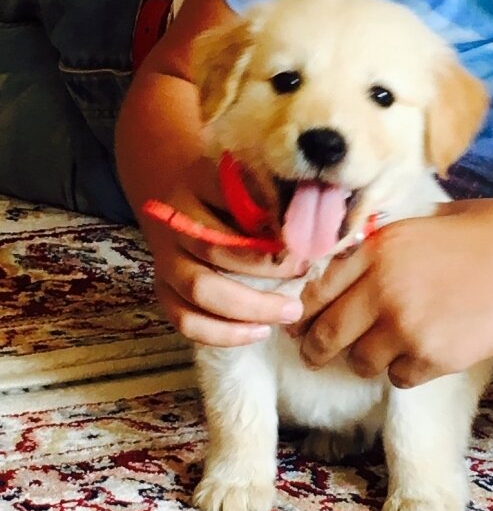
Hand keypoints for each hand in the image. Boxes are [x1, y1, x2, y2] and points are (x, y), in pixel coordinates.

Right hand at [142, 156, 303, 346]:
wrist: (172, 190)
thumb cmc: (224, 189)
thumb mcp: (244, 177)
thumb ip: (269, 197)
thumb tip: (311, 229)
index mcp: (197, 184)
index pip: (230, 200)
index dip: (268, 221)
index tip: (301, 237)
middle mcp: (175, 223)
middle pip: (214, 250)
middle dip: (264, 268)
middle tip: (302, 274)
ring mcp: (166, 259)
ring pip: (199, 291)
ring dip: (249, 308)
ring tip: (289, 312)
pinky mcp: (164, 288)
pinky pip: (185, 320)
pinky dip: (223, 334)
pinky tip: (259, 331)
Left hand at [290, 199, 492, 386]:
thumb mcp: (432, 221)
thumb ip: (390, 242)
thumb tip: (359, 255)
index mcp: (378, 249)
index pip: (317, 288)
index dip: (302, 311)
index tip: (296, 323)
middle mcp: (381, 288)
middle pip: (325, 334)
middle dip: (313, 350)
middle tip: (312, 355)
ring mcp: (404, 327)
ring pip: (359, 362)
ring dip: (366, 360)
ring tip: (384, 350)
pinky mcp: (430, 358)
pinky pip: (398, 377)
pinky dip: (404, 371)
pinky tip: (424, 355)